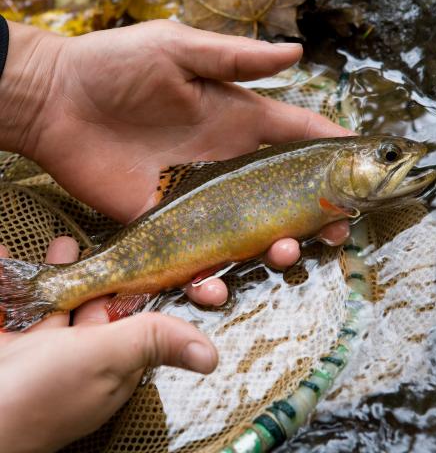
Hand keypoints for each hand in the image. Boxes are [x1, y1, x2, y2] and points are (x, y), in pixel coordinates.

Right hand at [0, 237, 216, 452]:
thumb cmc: (35, 394)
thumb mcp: (104, 358)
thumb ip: (151, 342)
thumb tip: (211, 357)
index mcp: (109, 362)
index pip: (132, 319)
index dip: (136, 290)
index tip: (140, 259)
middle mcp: (76, 361)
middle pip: (90, 308)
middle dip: (91, 275)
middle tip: (97, 248)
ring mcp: (37, 356)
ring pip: (52, 306)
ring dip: (54, 274)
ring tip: (59, 245)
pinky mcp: (4, 352)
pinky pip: (10, 309)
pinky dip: (7, 283)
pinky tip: (3, 256)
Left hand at [1, 20, 352, 304]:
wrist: (58, 102)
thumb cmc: (116, 67)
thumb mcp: (180, 50)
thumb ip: (237, 59)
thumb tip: (296, 53)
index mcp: (235, 121)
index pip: (294, 137)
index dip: (330, 152)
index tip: (360, 168)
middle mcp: (224, 164)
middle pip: (280, 196)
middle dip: (311, 215)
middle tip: (332, 231)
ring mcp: (195, 199)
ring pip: (245, 233)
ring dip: (270, 250)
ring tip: (280, 254)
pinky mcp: (162, 224)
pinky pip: (192, 257)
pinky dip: (206, 277)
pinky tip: (214, 284)